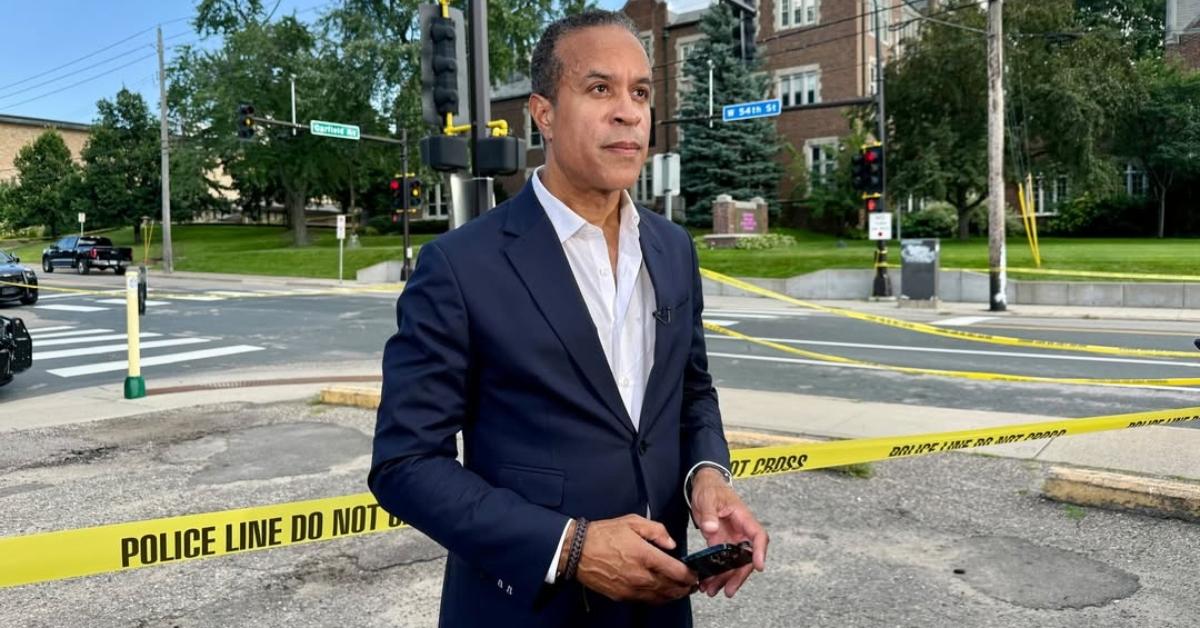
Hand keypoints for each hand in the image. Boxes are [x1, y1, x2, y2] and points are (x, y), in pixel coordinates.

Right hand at [572, 514, 696, 603]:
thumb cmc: (603, 534)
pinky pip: (646, 600)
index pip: (676, 571)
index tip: (695, 574)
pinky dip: (657, 598)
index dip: (690, 575)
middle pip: (671, 588)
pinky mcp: (622, 595)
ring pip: (660, 597)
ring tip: (681, 591)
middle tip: (692, 585)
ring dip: (673, 595)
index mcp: (645, 555)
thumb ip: (657, 531)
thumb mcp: (632, 521)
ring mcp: (631, 588)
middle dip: (685, 588)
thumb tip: (671, 544)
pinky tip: (661, 593)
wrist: (577, 551)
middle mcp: (640, 575)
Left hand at [690, 468, 767, 597]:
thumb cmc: (710, 488)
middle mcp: (741, 531)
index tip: (759, 566)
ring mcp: (731, 539)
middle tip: (729, 590)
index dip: (760, 552)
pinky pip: (721, 561)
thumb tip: (711, 528)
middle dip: (739, 576)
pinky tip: (706, 583)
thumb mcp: (707, 497)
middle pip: (746, 557)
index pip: (759, 536)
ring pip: (734, 563)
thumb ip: (709, 513)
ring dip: (725, 579)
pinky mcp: (721, 543)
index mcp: (744, 518)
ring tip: (711, 591)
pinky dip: (715, 573)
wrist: (704, 485)